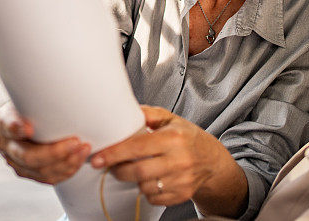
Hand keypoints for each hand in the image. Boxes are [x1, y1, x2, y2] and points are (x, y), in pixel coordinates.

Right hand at [0, 101, 91, 184]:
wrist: (16, 122)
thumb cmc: (26, 105)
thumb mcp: (24, 95)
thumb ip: (34, 94)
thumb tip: (54, 76)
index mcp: (3, 123)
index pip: (8, 126)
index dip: (17, 128)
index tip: (30, 128)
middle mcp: (7, 147)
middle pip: (28, 156)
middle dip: (54, 152)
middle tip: (76, 141)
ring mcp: (17, 163)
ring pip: (41, 171)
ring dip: (66, 162)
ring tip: (85, 149)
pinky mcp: (29, 173)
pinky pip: (48, 178)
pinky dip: (66, 171)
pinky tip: (79, 160)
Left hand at [89, 105, 230, 207]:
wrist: (211, 160)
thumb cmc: (187, 137)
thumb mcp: (171, 119)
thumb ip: (148, 114)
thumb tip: (125, 110)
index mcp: (173, 138)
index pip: (137, 147)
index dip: (114, 154)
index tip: (96, 158)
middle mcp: (179, 160)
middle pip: (137, 172)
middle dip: (118, 170)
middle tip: (110, 166)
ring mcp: (182, 180)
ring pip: (144, 187)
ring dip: (133, 180)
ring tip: (136, 169)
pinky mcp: (182, 195)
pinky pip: (154, 198)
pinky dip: (147, 191)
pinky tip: (151, 179)